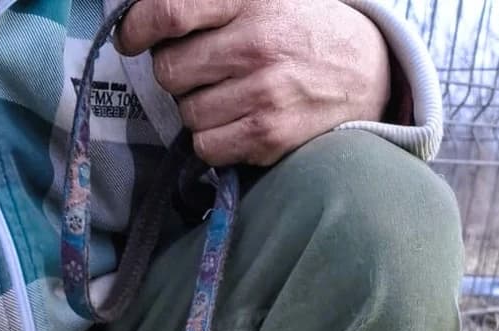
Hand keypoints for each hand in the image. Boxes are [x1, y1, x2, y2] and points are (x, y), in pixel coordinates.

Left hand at [117, 0, 391, 167]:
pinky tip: (237, 119)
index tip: (133, 36)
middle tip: (203, 67)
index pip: (169, 11)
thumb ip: (210, 0)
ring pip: (186, 113)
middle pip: (169, 71)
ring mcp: (262, 92)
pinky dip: (214, 138)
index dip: (137, 27)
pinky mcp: (267, 134)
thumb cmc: (301, 26)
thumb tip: (149, 16)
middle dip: (177, 72)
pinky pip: (206, 147)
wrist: (366, 70)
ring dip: (197, 107)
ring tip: (229, 92)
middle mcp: (255, 42)